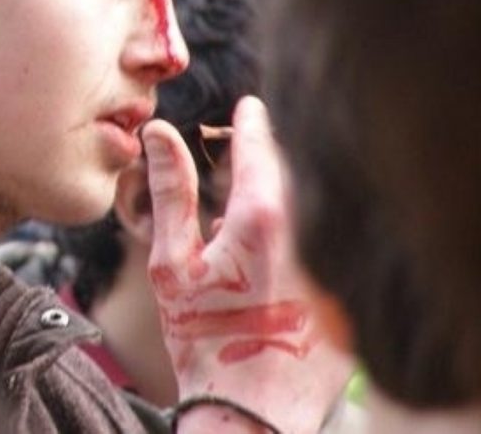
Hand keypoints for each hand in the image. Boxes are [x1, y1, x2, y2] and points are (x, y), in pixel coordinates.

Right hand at [143, 96, 351, 433]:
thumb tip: (159, 133)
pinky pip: (330, 241)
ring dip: (288, 196)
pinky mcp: (349, 289)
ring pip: (315, 205)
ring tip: (252, 215)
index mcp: (261, 219)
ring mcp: (334, 261)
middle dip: (272, 157)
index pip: (261, 146)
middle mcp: (309, 233)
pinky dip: (305, 233)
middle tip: (248, 153)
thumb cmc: (201, 336)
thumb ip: (169, 191)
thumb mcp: (171, 261)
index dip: (252, 121)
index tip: (249, 105)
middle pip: (296, 171)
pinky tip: (275, 260)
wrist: (249, 409)